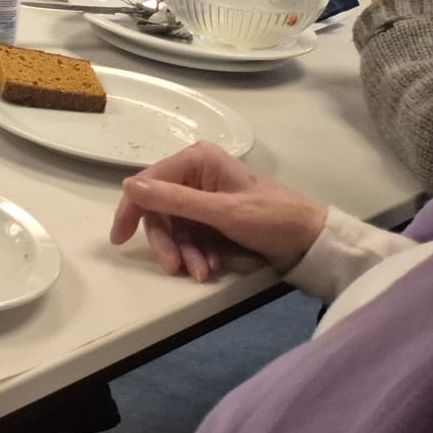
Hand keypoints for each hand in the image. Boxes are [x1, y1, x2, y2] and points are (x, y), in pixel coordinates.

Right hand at [109, 142, 326, 281]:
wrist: (314, 243)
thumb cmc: (272, 219)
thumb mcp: (222, 212)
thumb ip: (174, 200)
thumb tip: (129, 186)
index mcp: (197, 161)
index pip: (148, 183)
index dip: (131, 210)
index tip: (119, 238)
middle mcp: (197, 175)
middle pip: (161, 209)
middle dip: (167, 241)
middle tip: (173, 266)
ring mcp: (205, 197)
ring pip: (176, 227)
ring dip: (184, 252)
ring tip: (200, 272)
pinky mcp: (215, 218)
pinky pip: (191, 236)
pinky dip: (196, 254)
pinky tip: (210, 267)